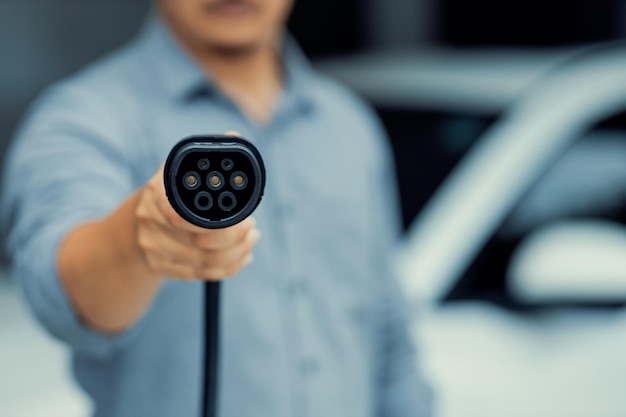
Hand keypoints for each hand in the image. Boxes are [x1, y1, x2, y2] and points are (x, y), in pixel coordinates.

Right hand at [134, 164, 259, 280]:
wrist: (140, 216)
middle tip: (252, 227)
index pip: (181, 215)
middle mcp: (149, 219)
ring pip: (203, 263)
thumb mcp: (187, 167)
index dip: (218, 223)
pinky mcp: (158, 266)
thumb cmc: (176, 188)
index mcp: (157, 190)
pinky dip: (228, 268)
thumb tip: (235, 134)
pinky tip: (242, 256)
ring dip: (237, 253)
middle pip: (198, 242)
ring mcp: (151, 245)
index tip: (246, 217)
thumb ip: (211, 156)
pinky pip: (199, 275)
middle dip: (235, 238)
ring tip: (252, 238)